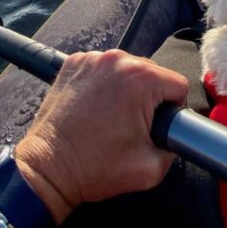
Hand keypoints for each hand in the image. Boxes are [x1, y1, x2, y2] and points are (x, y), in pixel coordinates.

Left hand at [15, 49, 187, 222]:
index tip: (156, 126)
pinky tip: (96, 106)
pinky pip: (103, 68)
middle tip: (132, 125)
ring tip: (111, 116)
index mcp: (140, 78)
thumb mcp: (152, 167)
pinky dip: (104, 83)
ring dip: (127, 89)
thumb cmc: (96, 168)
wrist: (49, 168)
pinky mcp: (73, 63)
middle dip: (150, 98)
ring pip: (127, 69)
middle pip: (153, 73)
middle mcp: (117, 59)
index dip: (173, 110)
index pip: (177, 84)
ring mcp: (91, 58)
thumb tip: (175, 133)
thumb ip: (175, 145)